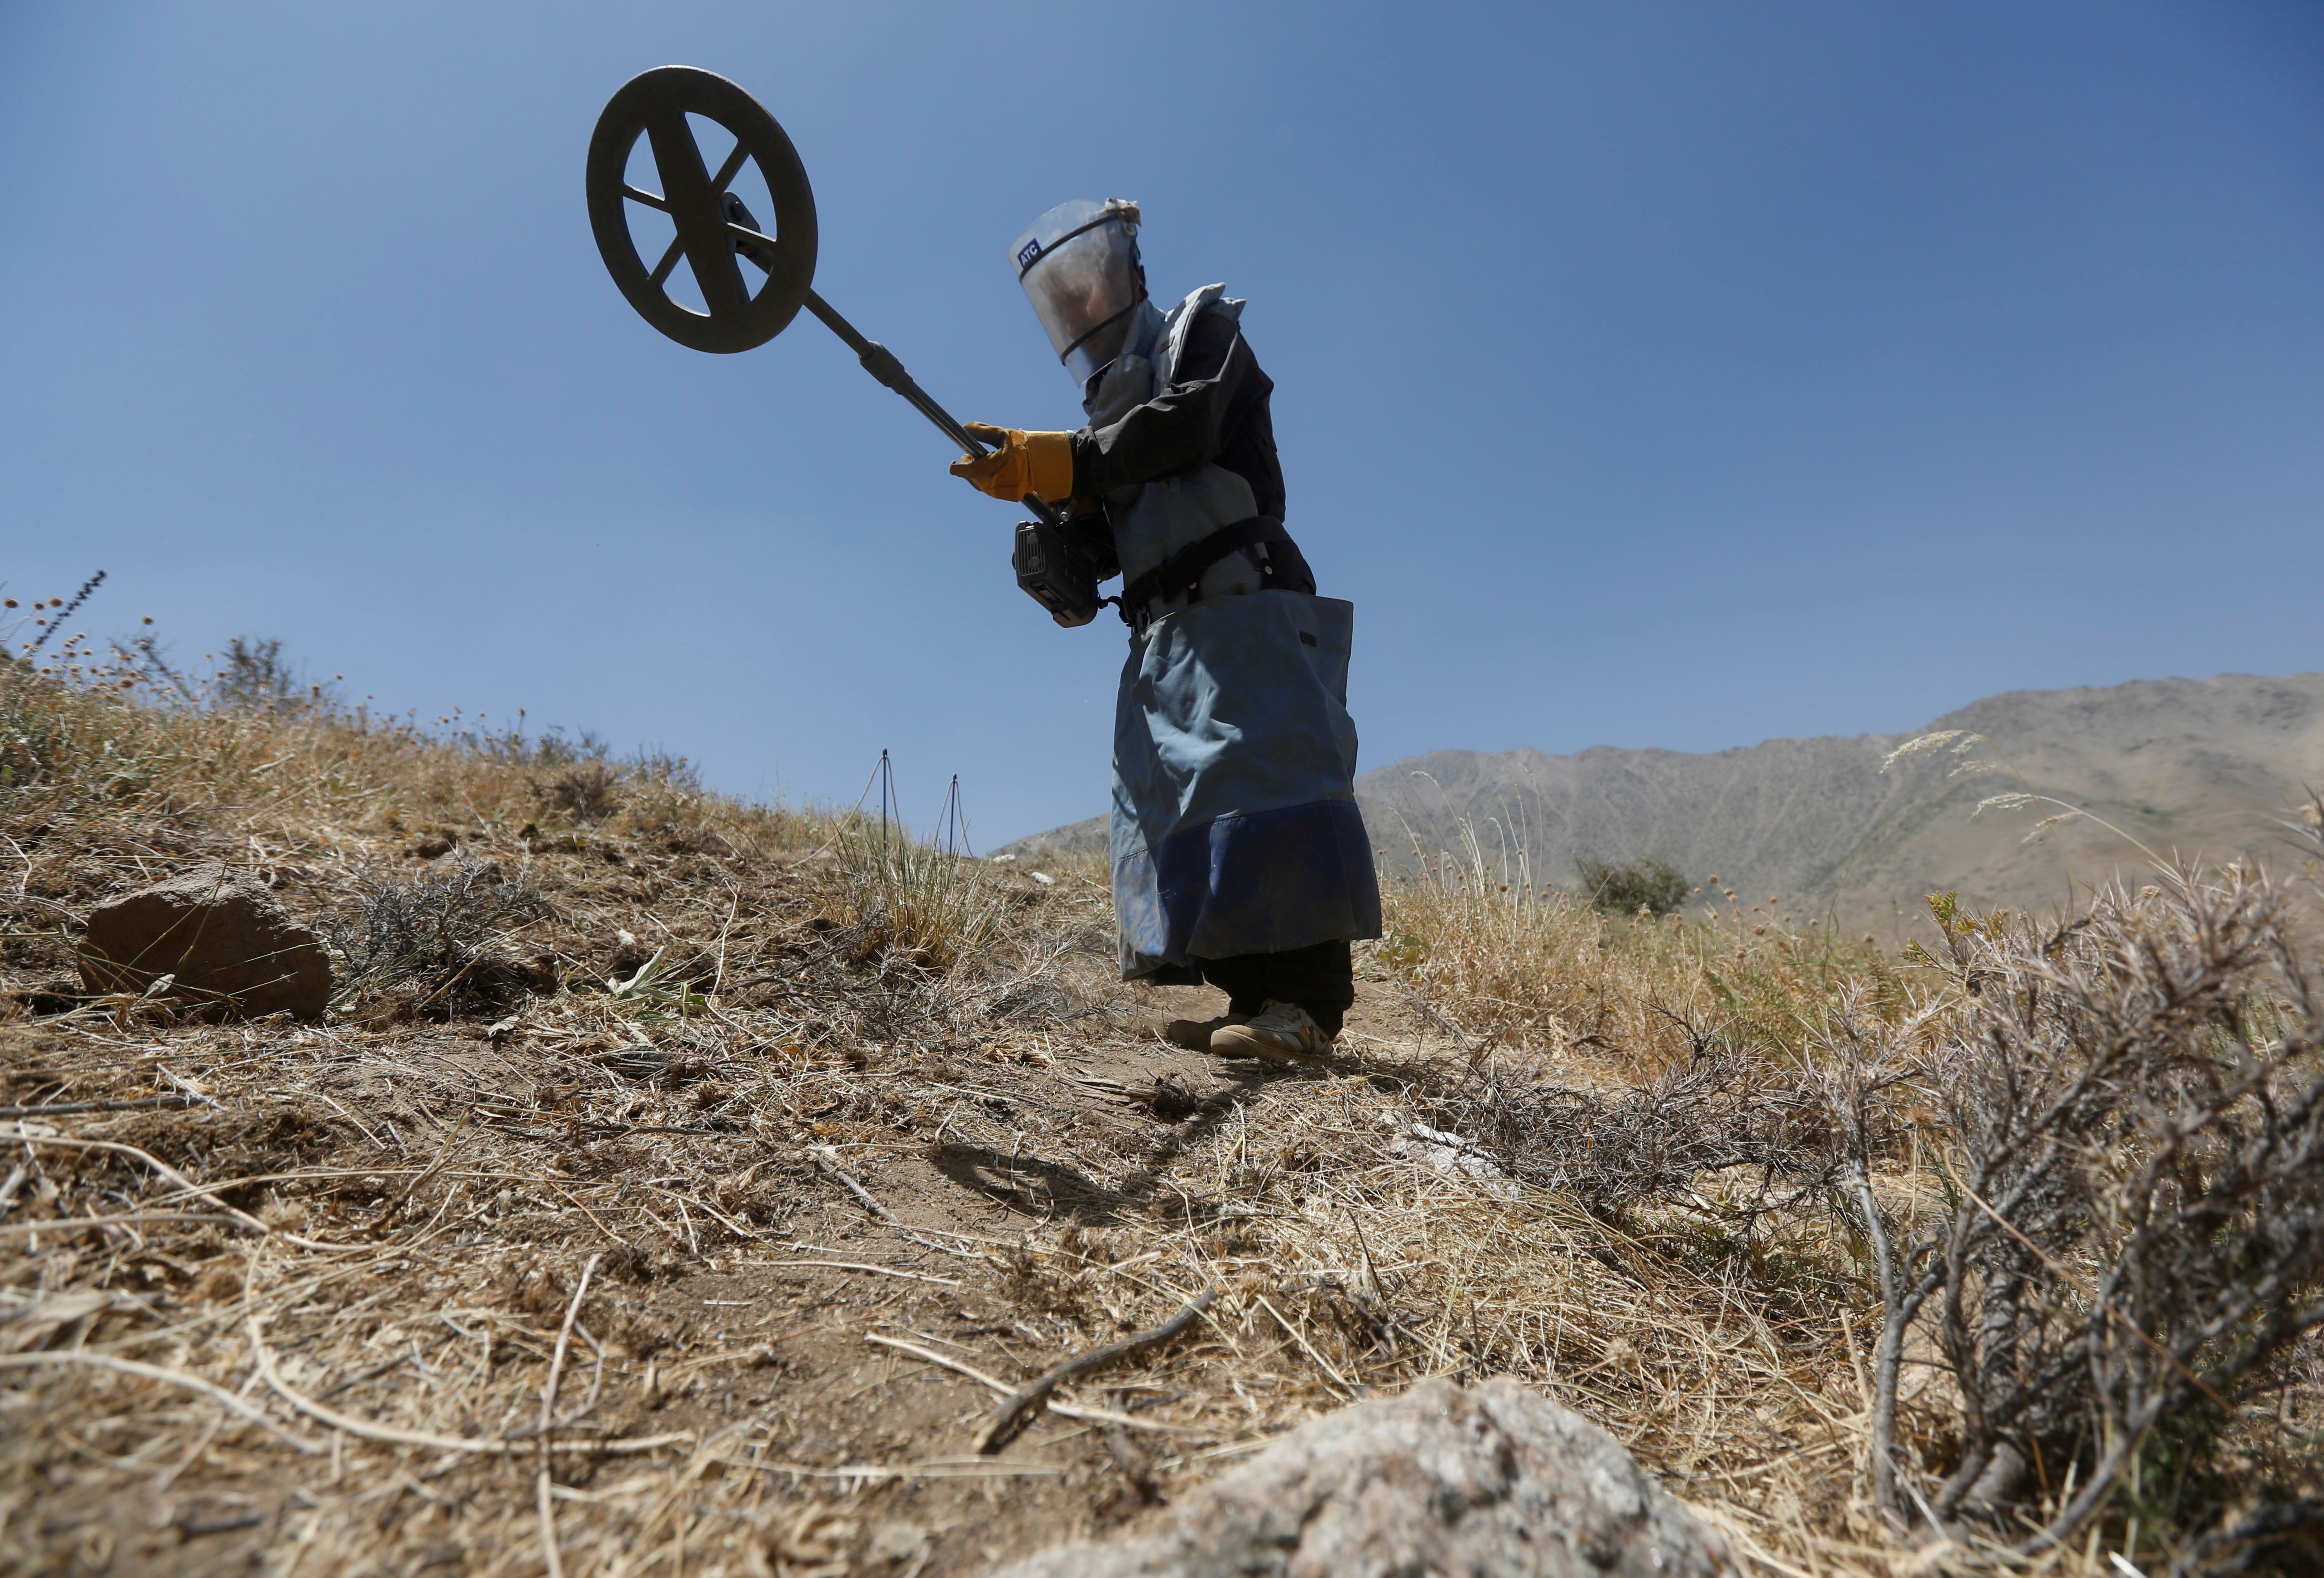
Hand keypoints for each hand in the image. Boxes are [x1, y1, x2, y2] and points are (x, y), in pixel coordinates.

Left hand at [949, 424, 1074, 502]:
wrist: (1044, 465)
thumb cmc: (1023, 447)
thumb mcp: (1002, 434)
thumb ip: (981, 431)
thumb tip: (963, 429)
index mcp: (991, 468)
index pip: (964, 471)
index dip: (957, 466)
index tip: (956, 460)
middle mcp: (992, 484)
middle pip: (970, 477)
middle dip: (969, 466)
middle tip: (973, 456)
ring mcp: (998, 492)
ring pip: (978, 483)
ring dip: (977, 473)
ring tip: (984, 461)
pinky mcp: (1004, 495)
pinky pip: (988, 487)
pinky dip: (987, 478)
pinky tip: (994, 470)